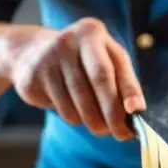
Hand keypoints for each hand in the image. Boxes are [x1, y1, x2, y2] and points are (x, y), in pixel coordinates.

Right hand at [8, 17, 145, 140]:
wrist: (31, 52)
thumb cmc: (80, 61)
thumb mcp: (103, 59)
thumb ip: (121, 81)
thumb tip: (136, 112)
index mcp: (92, 33)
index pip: (114, 67)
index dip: (128, 91)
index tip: (137, 112)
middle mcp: (70, 41)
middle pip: (99, 81)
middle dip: (113, 113)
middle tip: (121, 133)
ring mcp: (49, 58)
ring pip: (79, 102)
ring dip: (94, 122)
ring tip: (99, 125)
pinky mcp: (34, 77)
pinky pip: (61, 109)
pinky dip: (74, 118)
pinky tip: (74, 111)